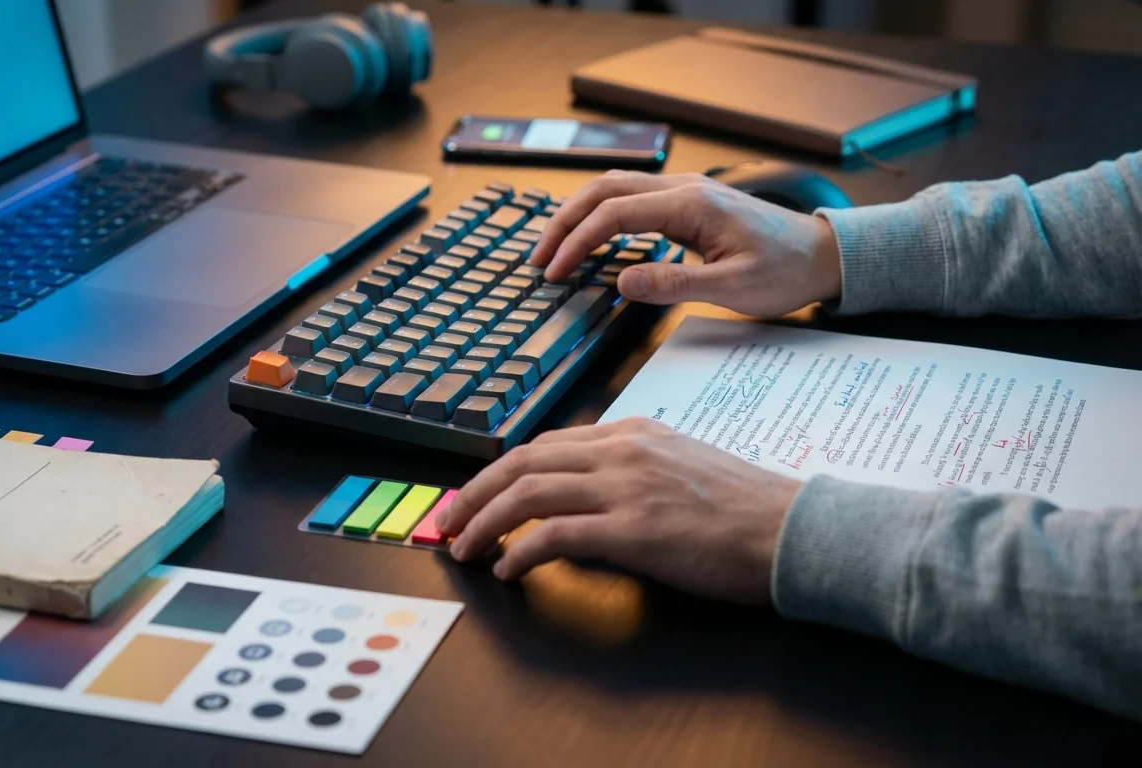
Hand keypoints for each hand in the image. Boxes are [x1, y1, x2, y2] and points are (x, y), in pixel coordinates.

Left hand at [436, 418, 801, 604]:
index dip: (501, 472)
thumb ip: (633, 472)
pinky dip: (520, 551)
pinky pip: (555, 535)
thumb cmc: (747, 510)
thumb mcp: (683, 467)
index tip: (477, 496)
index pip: (546, 445)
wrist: (795, 530)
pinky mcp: (634, 529)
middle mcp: (623, 451)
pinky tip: (508, 569)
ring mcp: (627, 487)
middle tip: (448, 521)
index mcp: (634, 432)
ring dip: (484, 522)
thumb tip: (588, 500)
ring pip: (528, 492)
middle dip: (474, 493)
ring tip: (464, 548)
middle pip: (523, 461)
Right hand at [529, 170, 842, 315]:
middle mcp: (683, 188)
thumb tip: (621, 282)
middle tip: (538, 258)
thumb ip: (675, 284)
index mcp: (691, 205)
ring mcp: (684, 192)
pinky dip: (599, 215)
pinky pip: (630, 199)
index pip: (614, 213)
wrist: (822, 255)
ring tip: (553, 248)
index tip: (554, 271)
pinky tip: (589, 240)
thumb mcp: (733, 287)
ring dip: (578, 214)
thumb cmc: (785, 271)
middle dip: (564, 222)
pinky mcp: (686, 204)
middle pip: (603, 189)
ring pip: (613, 188)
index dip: (577, 241)